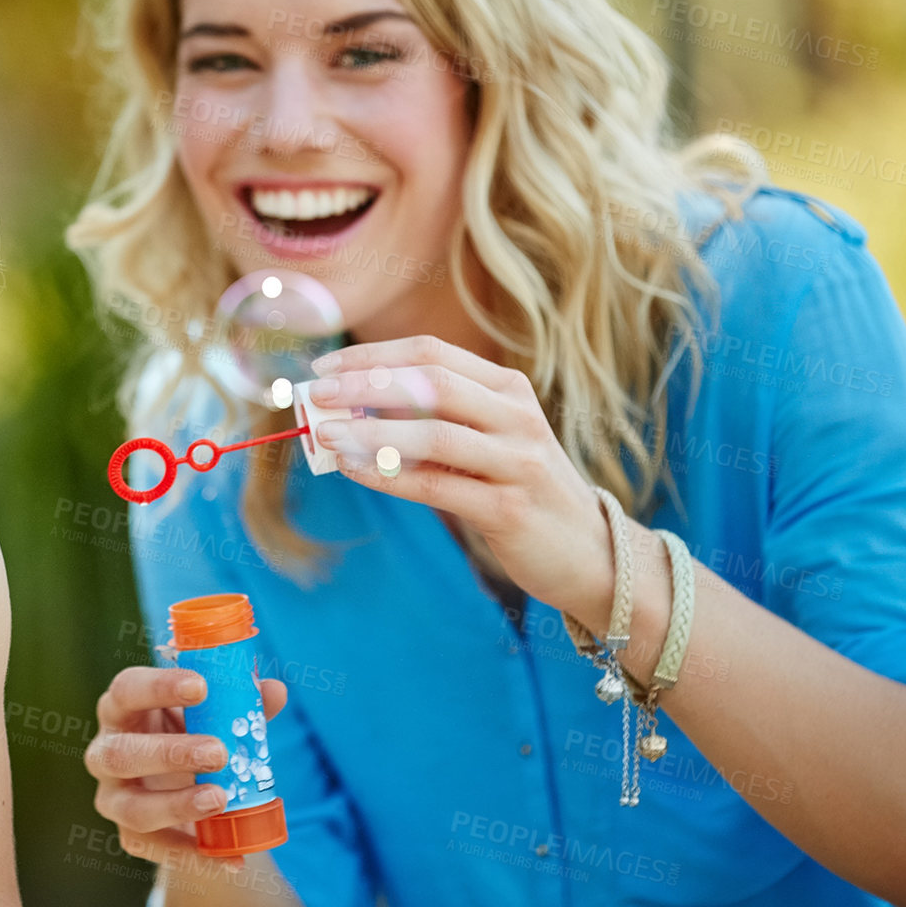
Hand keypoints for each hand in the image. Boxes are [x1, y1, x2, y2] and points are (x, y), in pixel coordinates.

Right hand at [85, 666, 287, 870]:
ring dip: (178, 805)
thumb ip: (240, 703)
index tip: (201, 688)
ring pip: (133, 808)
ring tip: (220, 799)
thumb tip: (275, 692)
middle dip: (171, 754)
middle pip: (122, 753)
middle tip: (219, 752)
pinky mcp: (130, 834)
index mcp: (123, 708)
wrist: (183, 785)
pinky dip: (195, 854)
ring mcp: (113, 797)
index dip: (158, 687)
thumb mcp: (211, 713)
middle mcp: (106, 751)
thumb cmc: (192, 731)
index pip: (127, 689)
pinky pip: (155, 849)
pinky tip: (231, 856)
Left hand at [306, 334, 612, 616]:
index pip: (432, 354)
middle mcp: (516, 416)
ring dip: (371, 432)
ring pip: (433, 435)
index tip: (325, 367)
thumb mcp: (486, 442)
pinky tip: (354, 471)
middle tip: (316, 394)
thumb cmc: (519, 490)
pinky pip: (437, 487)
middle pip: (431, 384)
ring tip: (326, 435)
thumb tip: (352, 407)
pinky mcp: (509, 509)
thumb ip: (432, 421)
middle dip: (366, 385)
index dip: (374, 356)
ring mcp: (517, 461)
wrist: (589, 553)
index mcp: (507, 388)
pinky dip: (388, 477)